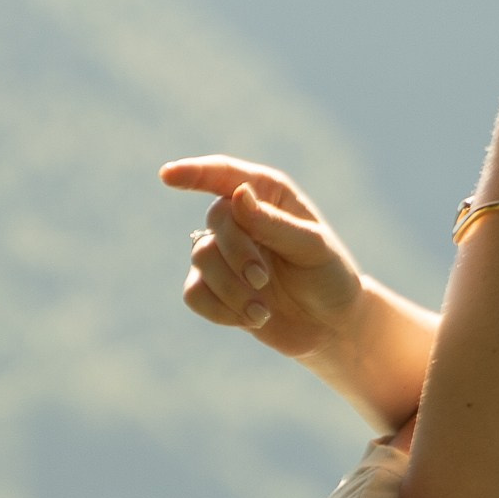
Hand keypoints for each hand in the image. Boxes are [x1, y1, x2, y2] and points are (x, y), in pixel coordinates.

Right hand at [160, 159, 362, 364]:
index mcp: (267, 194)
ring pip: (202, 258)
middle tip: (262, 280)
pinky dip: (220, 310)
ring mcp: (224, 253)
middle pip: (216, 222)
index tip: (168, 176)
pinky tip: (251, 319)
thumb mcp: (312, 248)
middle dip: (236, 253)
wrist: (330, 324)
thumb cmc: (329, 275)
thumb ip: (274, 223)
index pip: (224, 175)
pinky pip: (194, 294)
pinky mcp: (215, 288)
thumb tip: (238, 196)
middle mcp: (241, 217)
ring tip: (262, 310)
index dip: (194, 173)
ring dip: (232, 288)